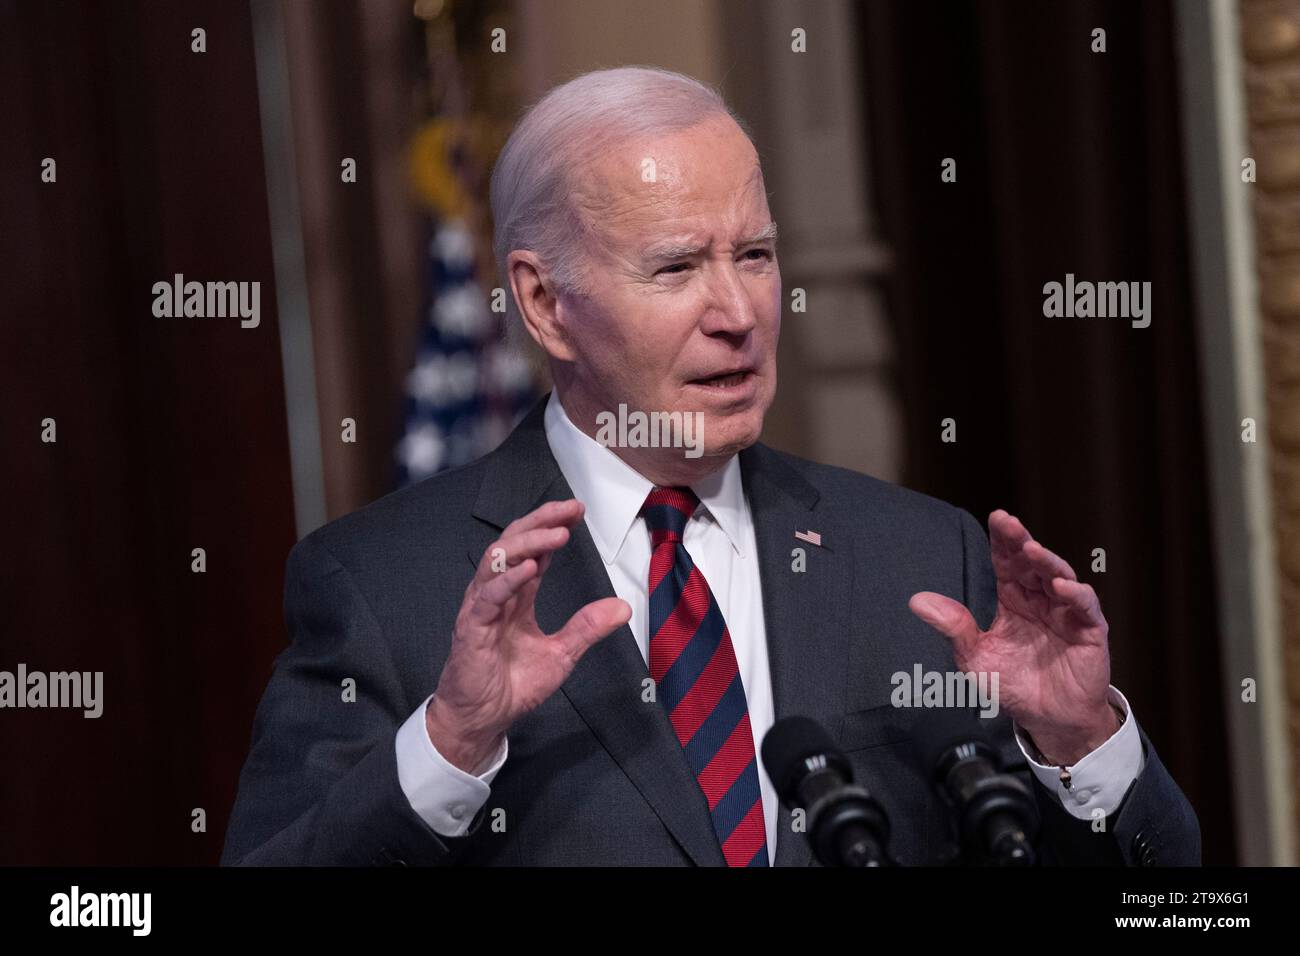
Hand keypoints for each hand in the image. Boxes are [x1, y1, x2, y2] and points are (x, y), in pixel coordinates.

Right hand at [427, 499, 631, 772]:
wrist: (483, 720)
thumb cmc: (511, 685)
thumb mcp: (561, 655)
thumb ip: (587, 628)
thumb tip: (622, 607)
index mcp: (516, 597)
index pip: (533, 550)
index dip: (553, 527)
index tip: (578, 512)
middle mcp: (496, 595)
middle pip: (513, 544)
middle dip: (541, 522)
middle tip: (570, 510)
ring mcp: (481, 608)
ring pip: (497, 561)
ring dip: (527, 543)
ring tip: (556, 534)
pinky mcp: (471, 629)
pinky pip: (487, 597)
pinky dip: (508, 579)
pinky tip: (530, 567)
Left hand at [908, 509, 1116, 764]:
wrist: (1048, 720)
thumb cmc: (1013, 685)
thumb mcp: (975, 658)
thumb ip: (953, 627)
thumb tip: (916, 601)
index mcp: (1014, 601)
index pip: (1007, 563)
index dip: (1002, 541)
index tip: (996, 519)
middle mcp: (1040, 601)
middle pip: (1032, 563)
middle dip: (1020, 541)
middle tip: (1008, 523)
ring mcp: (1066, 613)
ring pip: (1059, 576)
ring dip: (1046, 562)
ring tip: (1030, 549)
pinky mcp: (1089, 631)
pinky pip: (1084, 606)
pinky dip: (1075, 594)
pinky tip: (1059, 587)